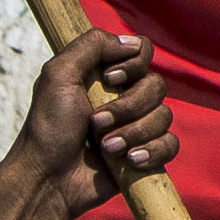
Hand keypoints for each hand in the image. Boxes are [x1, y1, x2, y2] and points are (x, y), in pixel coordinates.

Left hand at [17, 31, 177, 194]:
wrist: (50, 177)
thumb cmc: (48, 127)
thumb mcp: (58, 75)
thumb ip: (90, 46)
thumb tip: (131, 42)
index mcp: (104, 74)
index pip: (141, 51)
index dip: (134, 64)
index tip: (110, 79)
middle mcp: (124, 96)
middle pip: (157, 86)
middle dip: (128, 107)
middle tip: (96, 122)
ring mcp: (137, 124)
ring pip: (165, 116)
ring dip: (133, 133)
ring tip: (106, 147)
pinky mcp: (147, 151)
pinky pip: (171, 143)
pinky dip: (152, 151)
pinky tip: (130, 161)